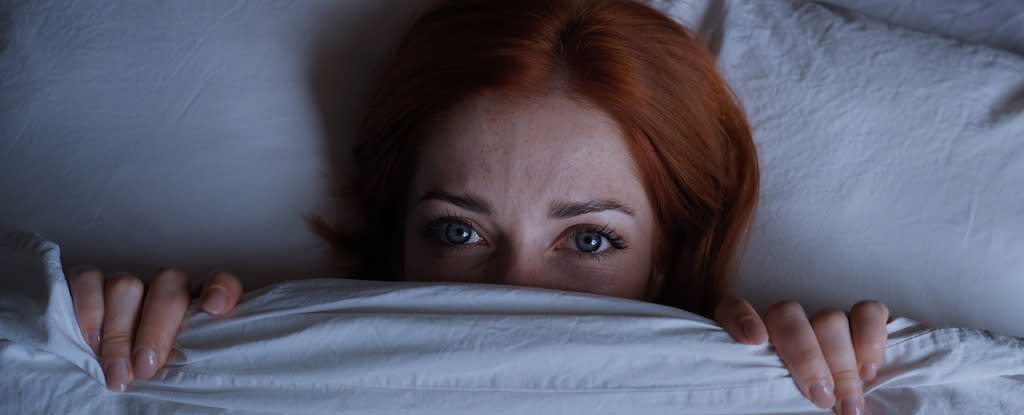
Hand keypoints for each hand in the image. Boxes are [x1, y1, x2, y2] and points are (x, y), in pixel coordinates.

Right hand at [65, 267, 242, 391]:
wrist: (104, 371)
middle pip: (168, 284)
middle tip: (146, 368)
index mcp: (193, 307)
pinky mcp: (87, 284)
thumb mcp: (175, 371)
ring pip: (126, 286)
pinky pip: (88, 280)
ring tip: (117, 373)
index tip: (215, 309)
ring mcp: (126, 286)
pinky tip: (91, 341)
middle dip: (156, 328)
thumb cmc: (148, 373)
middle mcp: (161, 291)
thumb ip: (188, 366)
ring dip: (119, 333)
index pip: (219, 283)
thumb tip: (194, 385)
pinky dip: (88, 310)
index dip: (221, 289)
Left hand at [714, 296, 890, 414]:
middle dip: (806, 358)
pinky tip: (868, 370)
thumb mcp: (775, 403)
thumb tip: (772, 404)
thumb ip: (768, 394)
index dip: (740, 317)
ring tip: (847, 403)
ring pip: (829, 318)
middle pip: (788, 315)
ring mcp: (824, 320)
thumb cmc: (791, 405)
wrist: (831, 403)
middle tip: (821, 398)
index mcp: (754, 337)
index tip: (754, 339)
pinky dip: (871, 338)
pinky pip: (869, 312)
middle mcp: (788, 323)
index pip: (733, 308)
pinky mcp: (862, 322)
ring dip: (841, 363)